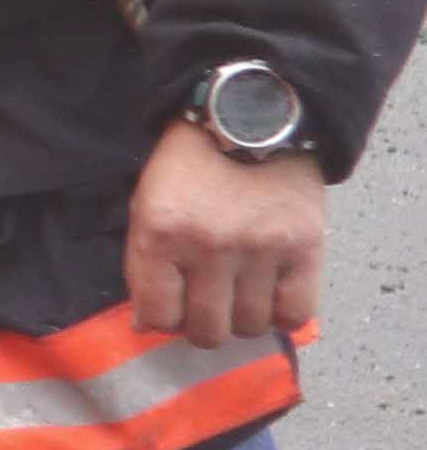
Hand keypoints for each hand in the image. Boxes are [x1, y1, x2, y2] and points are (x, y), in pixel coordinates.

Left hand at [124, 125, 323, 345]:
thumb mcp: (147, 205)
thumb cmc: (189, 165)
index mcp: (162, 233)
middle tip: (206, 307)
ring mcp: (261, 248)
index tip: (169, 310)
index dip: (161, 321)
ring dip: (242, 320)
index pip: (158, 315)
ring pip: (251, 326)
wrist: (250, 119)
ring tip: (240, 297)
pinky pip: (296, 312)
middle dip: (201, 327)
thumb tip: (146, 326)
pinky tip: (272, 297)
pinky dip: (283, 315)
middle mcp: (211, 246)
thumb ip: (144, 264)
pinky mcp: (305, 246)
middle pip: (207, 331)